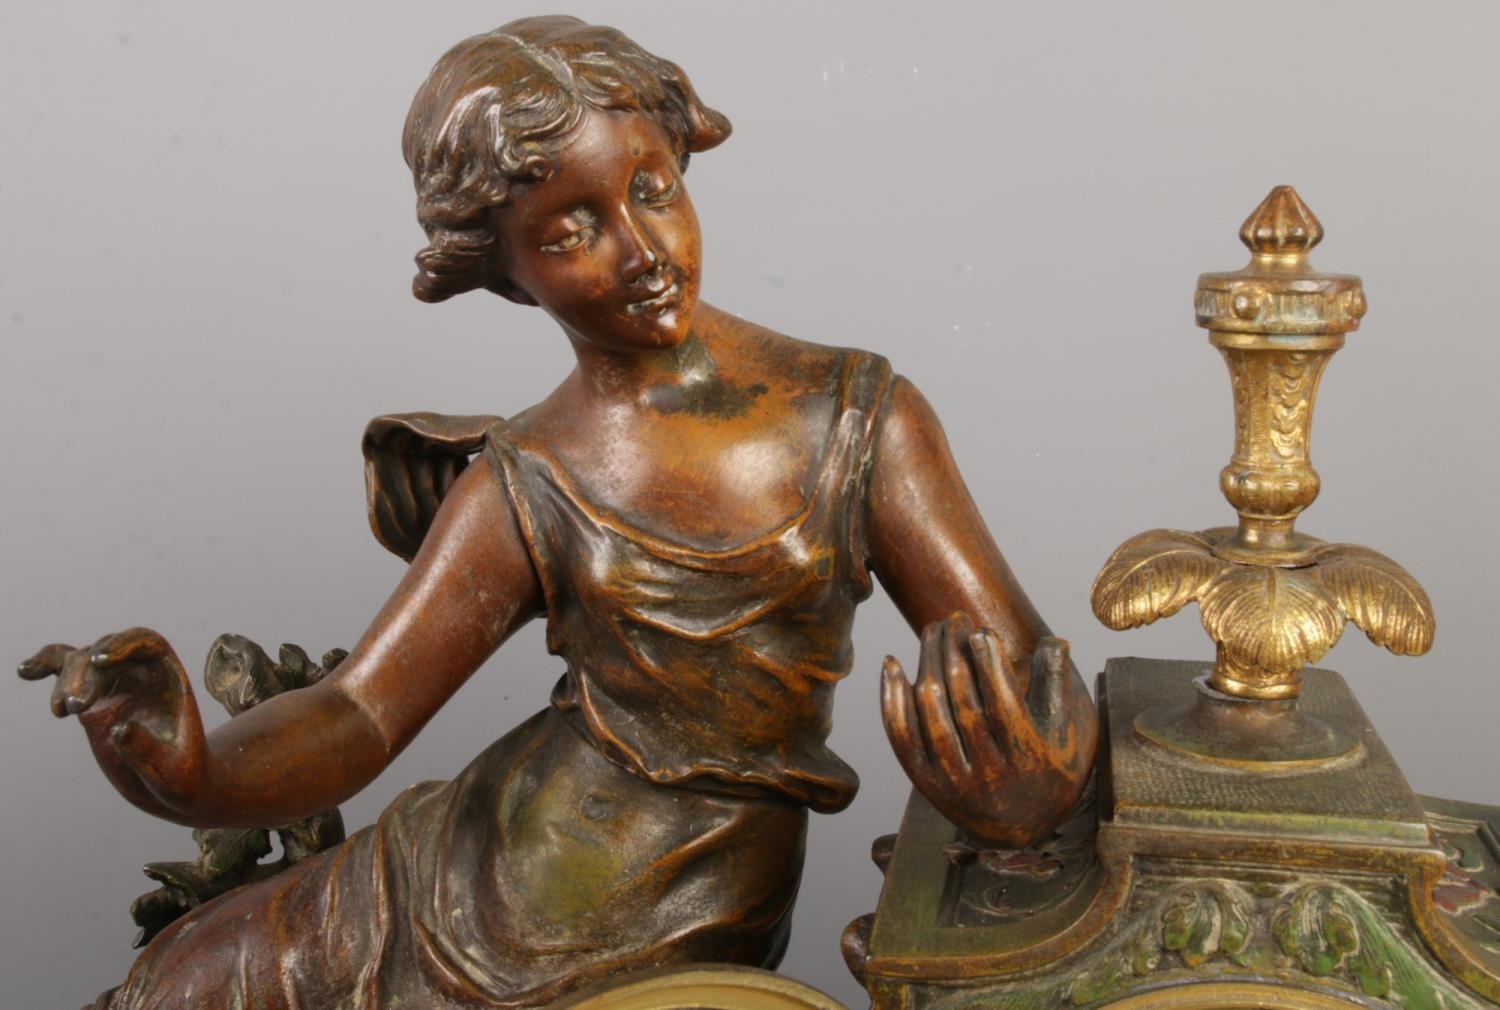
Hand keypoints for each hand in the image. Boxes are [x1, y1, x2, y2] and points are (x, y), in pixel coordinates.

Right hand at [19, 628, 209, 819]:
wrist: (169, 785)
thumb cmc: (180, 776)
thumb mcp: (171, 773)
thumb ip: (147, 752)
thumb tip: (119, 729)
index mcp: (167, 678)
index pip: (146, 643)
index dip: (123, 643)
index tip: (101, 660)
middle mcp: (139, 675)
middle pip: (105, 652)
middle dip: (86, 674)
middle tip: (77, 707)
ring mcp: (112, 686)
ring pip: (80, 663)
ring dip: (66, 681)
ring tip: (61, 711)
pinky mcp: (90, 702)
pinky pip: (64, 673)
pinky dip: (44, 667)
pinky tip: (25, 671)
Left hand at [881, 613, 1096, 847]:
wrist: (1021, 830)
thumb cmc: (1049, 770)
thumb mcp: (1066, 734)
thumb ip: (1055, 686)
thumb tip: (1054, 639)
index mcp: (1028, 762)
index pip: (1005, 707)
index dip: (991, 667)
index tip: (980, 632)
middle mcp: (989, 777)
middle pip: (964, 704)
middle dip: (956, 655)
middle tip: (953, 618)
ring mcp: (953, 782)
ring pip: (932, 715)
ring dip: (928, 665)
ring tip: (932, 631)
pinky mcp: (926, 784)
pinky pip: (902, 737)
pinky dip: (892, 700)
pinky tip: (892, 664)